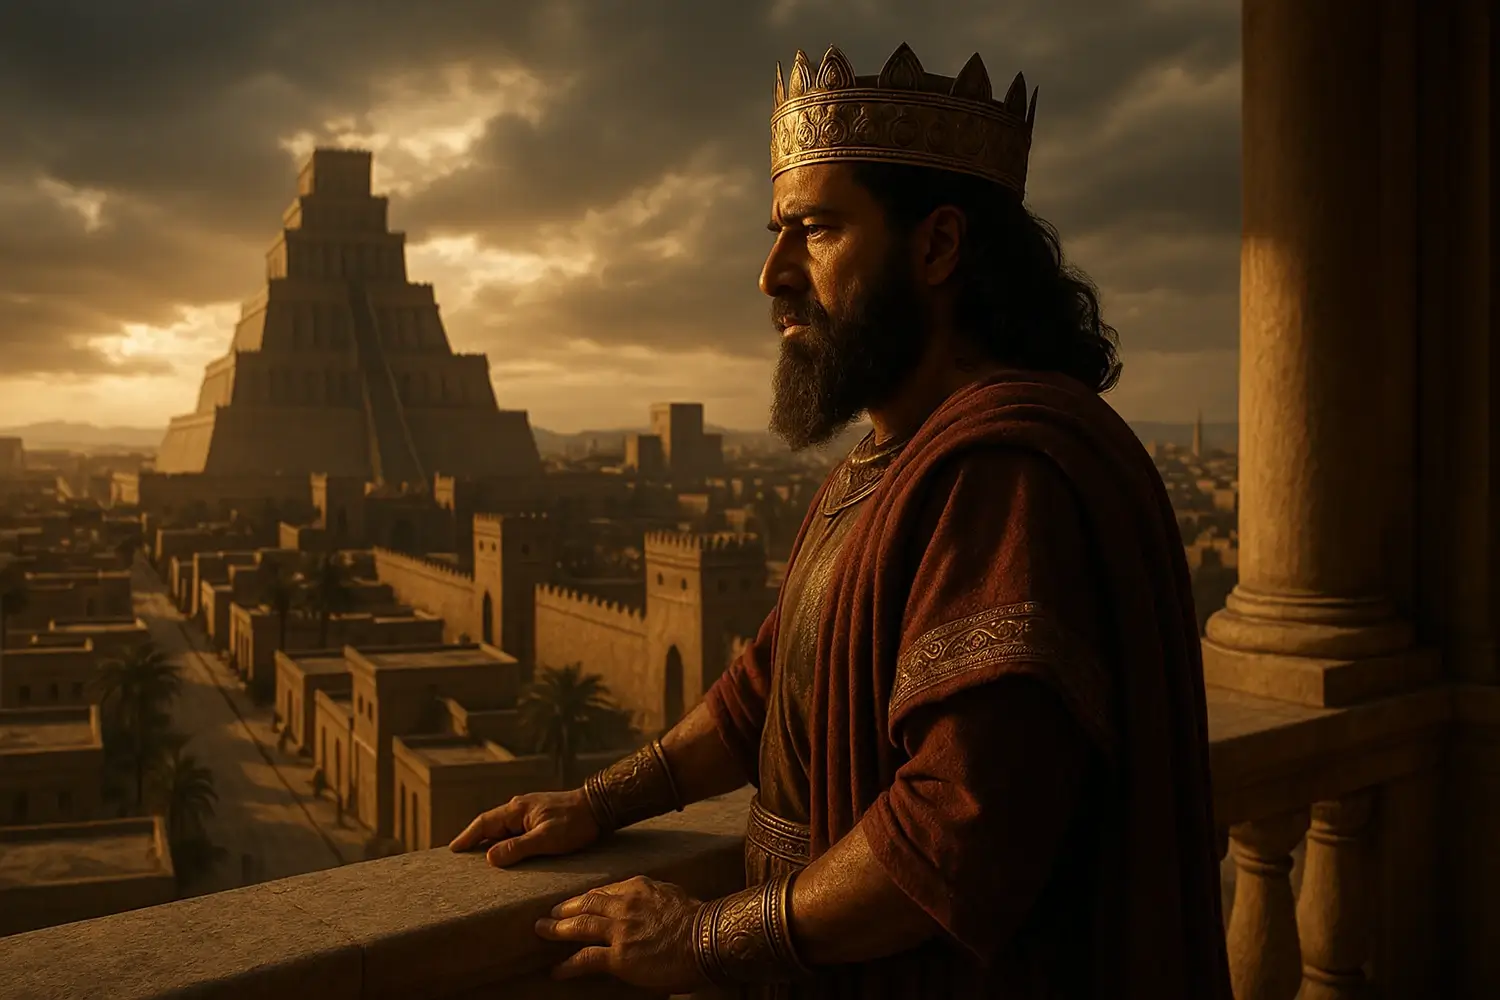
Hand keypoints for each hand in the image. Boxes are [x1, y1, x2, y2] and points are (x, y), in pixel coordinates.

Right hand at [448, 789, 600, 866]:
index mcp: (517, 810)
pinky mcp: (539, 819)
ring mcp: (529, 813)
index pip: (484, 823)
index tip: (453, 850)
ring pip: (502, 829)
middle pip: (490, 826)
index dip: (467, 837)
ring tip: (478, 860)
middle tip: (459, 858)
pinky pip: (515, 832)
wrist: (600, 807)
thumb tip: (490, 857)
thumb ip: (518, 847)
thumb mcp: (546, 838)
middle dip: (474, 840)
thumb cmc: (575, 822)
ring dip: (490, 842)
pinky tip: (506, 854)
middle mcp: (519, 808)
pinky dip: (505, 842)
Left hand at [535, 876, 707, 993]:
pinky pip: (585, 959)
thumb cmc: (697, 920)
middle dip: (564, 909)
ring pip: (579, 926)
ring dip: (557, 930)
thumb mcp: (673, 896)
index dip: (585, 899)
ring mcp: (619, 930)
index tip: (575, 904)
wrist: (707, 938)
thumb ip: (654, 898)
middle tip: (548, 915)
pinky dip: (567, 964)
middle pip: (585, 904)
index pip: (603, 892)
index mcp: (637, 888)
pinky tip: (556, 969)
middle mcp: (624, 904)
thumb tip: (649, 905)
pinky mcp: (619, 956)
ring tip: (542, 932)